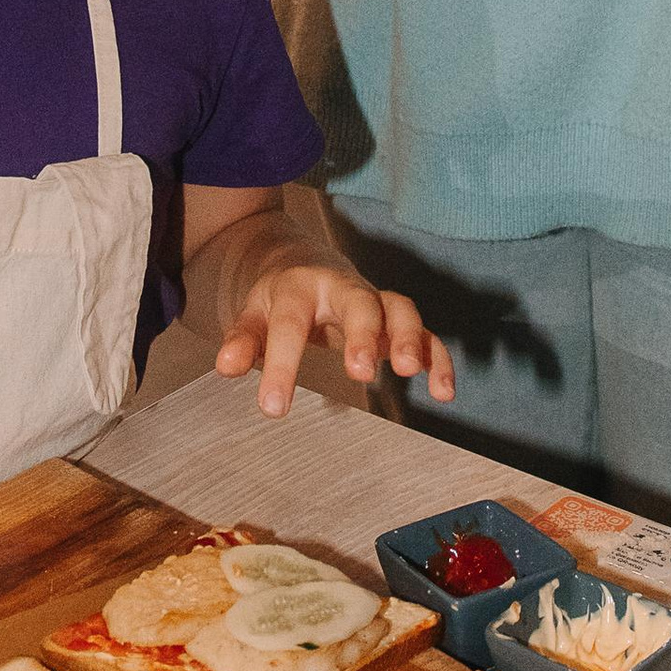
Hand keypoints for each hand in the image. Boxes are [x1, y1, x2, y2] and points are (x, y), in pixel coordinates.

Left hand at [215, 255, 457, 417]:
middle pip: (360, 302)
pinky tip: (444, 392)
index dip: (282, 364)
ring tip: (409, 371)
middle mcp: (344, 289)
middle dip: (363, 333)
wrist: (304, 262)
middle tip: (360, 372)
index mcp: (300, 287)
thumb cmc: (279, 298)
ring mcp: (376, 303)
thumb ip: (244, 339)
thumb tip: (226, 366)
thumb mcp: (254, 313)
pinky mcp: (398, 321)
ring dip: (409, 338)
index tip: (273, 408)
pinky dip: (438, 357)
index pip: (291, 323)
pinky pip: (426, 334)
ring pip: (400, 309)